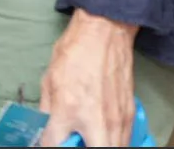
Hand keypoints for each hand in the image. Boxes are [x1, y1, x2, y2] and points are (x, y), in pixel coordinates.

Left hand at [39, 9, 136, 146]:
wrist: (103, 36)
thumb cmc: (73, 54)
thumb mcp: (49, 81)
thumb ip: (47, 110)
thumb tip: (43, 128)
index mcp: (68, 110)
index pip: (53, 144)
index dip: (47, 144)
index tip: (47, 141)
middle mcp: (95, 121)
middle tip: (72, 140)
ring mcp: (116, 122)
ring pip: (113, 148)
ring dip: (97, 145)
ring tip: (87, 137)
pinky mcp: (129, 117)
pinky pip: (123, 140)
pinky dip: (112, 141)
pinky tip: (101, 134)